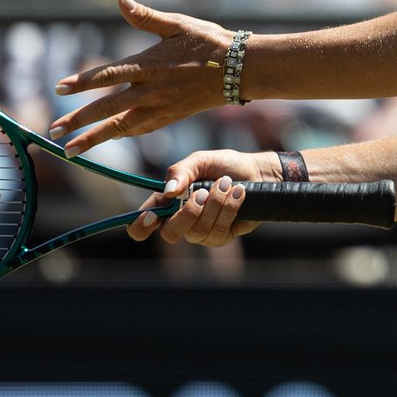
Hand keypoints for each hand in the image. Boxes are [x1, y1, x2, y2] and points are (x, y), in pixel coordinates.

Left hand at [50, 0, 235, 155]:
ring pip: (121, 127)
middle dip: (80, 121)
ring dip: (94, 139)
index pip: (109, 74)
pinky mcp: (172, 116)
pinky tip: (111, 138)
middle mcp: (152, 90)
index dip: (82, 82)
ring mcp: (162, 107)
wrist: (241, 69)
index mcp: (150, 64)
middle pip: (108, 108)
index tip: (59, 89)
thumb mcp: (177, 24)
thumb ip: (145, 16)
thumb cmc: (210, 42)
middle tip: (54, 131)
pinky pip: (142, 129)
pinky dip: (122, 135)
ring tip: (71, 150)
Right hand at [127, 150, 270, 246]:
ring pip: (198, 230)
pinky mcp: (220, 236)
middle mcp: (180, 220)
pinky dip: (229, 207)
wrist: (256, 172)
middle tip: (202, 192)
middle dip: (188, 213)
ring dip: (214, 204)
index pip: (142, 225)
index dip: (140, 226)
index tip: (152, 216)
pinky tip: (238, 192)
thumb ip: (181, 171)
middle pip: (170, 233)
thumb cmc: (224, 166)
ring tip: (226, 183)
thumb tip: (169, 191)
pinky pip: (218, 229)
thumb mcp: (200, 160)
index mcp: (167, 202)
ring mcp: (200, 231)